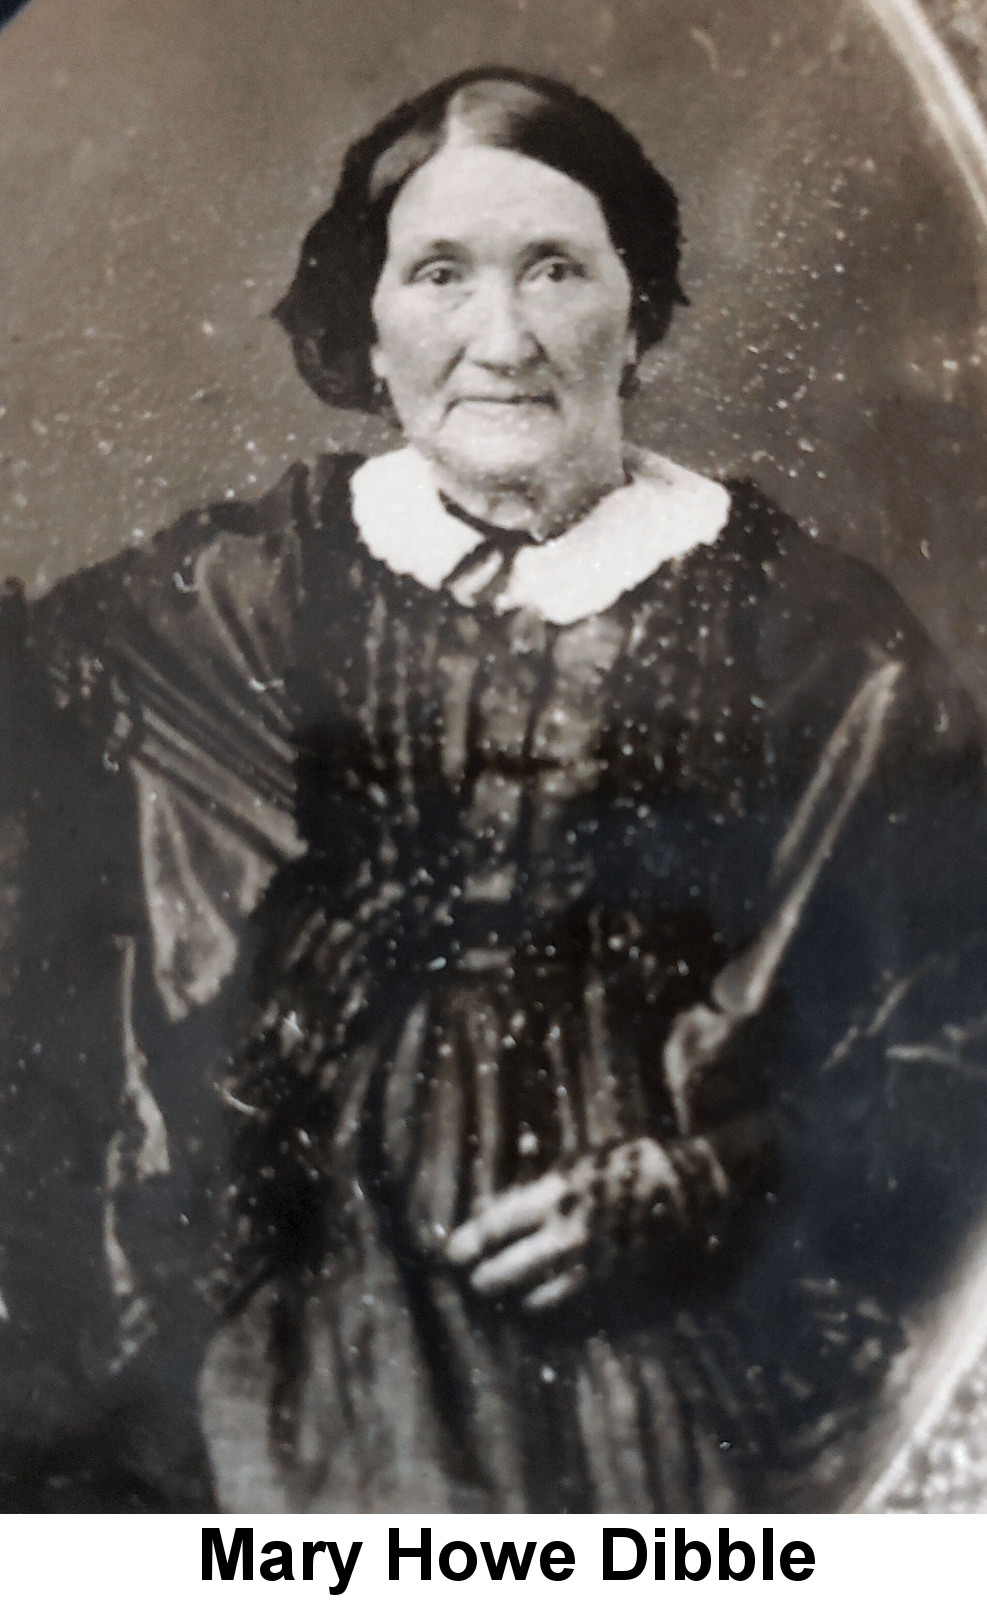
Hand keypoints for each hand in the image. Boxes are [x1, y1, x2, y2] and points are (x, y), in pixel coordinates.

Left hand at [445, 1138, 684, 1310]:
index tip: (452, 1255)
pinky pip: (569, 1315)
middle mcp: (570, 1236)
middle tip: (472, 1281)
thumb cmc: (633, 1167)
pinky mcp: (616, 1292)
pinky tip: (536, 1311)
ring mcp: (593, 1270)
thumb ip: (535, 1189)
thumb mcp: (580, 1163)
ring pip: (533, 1301)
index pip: (496, 1228)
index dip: (468, 1245)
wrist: (699, 1191)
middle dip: (482, 1280)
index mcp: (557, 1196)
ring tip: (498, 1299)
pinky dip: (546, 1314)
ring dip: (510, 1302)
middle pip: (505, 1272)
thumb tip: (488, 1211)